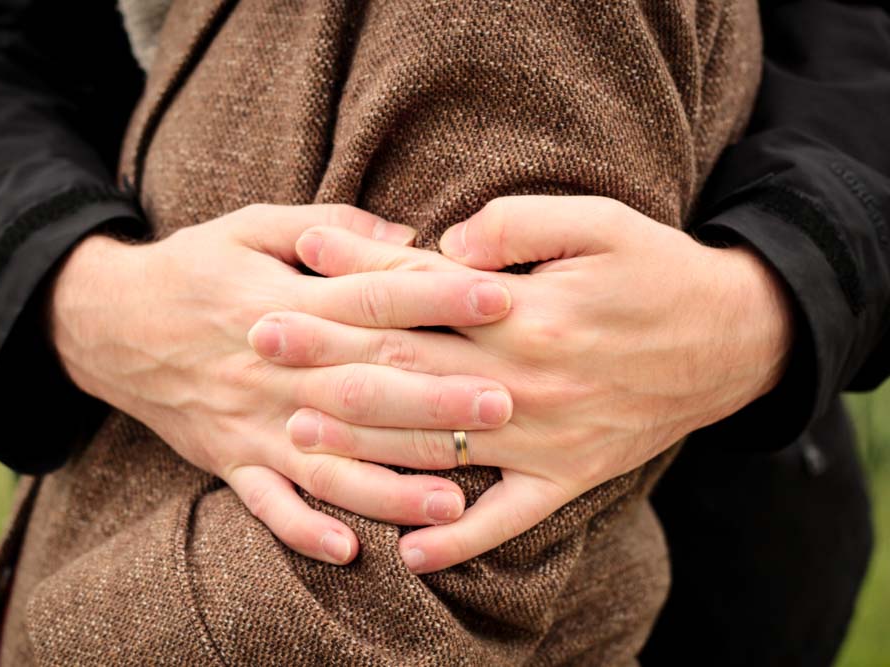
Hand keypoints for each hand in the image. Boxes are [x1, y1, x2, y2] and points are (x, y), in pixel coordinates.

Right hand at [47, 204, 515, 564]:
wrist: (107, 322)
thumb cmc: (194, 267)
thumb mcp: (251, 224)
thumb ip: (331, 226)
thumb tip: (410, 236)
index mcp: (284, 301)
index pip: (373, 300)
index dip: (437, 296)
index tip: (499, 296)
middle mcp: (273, 369)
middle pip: (365, 387)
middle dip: (436, 398)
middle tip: (504, 403)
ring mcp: (250, 422)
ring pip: (328, 461)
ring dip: (389, 484)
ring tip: (453, 500)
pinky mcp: (229, 460)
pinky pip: (266, 504)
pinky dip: (303, 529)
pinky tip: (350, 551)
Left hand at [249, 196, 792, 571]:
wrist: (730, 341)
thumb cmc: (654, 269)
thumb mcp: (595, 221)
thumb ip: (514, 226)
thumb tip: (442, 242)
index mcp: (526, 315)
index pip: (416, 300)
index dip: (347, 286)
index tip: (287, 277)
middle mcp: (524, 384)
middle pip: (406, 375)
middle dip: (327, 362)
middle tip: (260, 351)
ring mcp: (544, 439)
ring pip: (436, 449)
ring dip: (365, 446)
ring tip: (299, 439)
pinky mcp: (568, 477)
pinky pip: (507, 520)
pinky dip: (459, 539)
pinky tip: (409, 553)